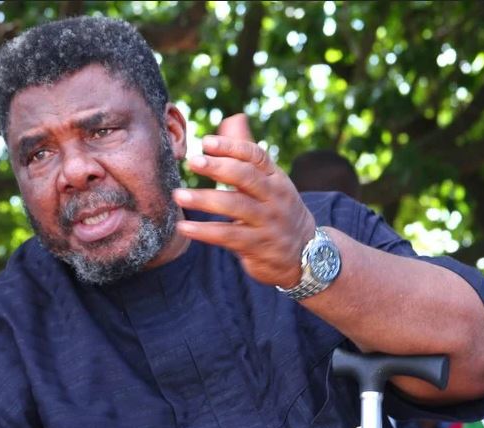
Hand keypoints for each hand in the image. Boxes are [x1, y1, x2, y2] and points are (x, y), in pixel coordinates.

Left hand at [172, 114, 315, 287]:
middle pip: (246, 177)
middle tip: (192, 161)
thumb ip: (247, 154)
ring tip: (178, 195)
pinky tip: (183, 227)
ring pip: (235, 206)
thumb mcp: (270, 182)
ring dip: (204, 199)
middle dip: (218, 167)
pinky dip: (204, 231)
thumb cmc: (277, 211)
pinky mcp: (257, 246)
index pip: (255, 156)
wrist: (305, 254)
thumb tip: (234, 118)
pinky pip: (228, 236)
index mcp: (275, 178)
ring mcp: (267, 222)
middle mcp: (274, 197)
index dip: (231, 147)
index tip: (205, 141)